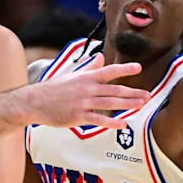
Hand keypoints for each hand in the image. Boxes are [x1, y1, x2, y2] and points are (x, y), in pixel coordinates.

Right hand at [23, 56, 149, 127]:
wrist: (34, 102)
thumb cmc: (53, 89)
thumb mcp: (71, 74)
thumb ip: (89, 67)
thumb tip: (100, 58)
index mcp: (86, 77)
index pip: (109, 71)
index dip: (124, 69)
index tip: (138, 67)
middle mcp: (87, 89)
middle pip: (115, 90)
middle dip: (133, 93)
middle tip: (148, 95)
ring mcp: (83, 103)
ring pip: (110, 103)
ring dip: (128, 104)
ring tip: (142, 105)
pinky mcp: (78, 117)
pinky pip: (99, 120)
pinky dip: (112, 122)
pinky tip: (123, 124)